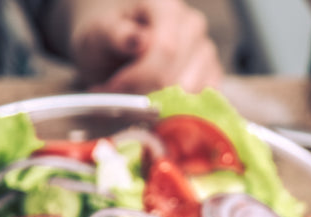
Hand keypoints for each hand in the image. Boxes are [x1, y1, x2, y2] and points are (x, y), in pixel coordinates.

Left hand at [68, 0, 223, 93]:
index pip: (165, 49)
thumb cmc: (107, 38)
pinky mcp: (211, 76)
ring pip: (190, 95)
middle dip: (145, 94)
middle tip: (120, 97)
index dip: (139, 77)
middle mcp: (192, 26)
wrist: (116, 49)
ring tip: (135, 96)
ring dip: (160, 105)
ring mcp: (205, 51)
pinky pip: (200, 104)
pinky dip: (176, 111)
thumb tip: (136, 40)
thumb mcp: (98, 33)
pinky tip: (156, 101)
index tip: (115, 87)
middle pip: (177, 76)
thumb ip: (114, 35)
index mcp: (166, 8)